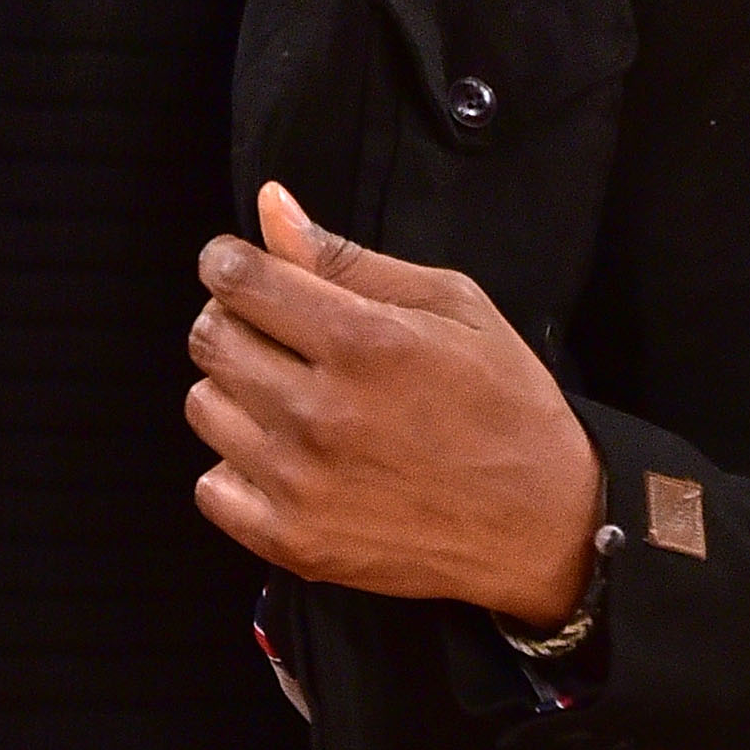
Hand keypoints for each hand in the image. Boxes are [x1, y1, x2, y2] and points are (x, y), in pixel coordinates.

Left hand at [186, 183, 599, 627]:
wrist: (545, 522)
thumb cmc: (505, 404)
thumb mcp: (452, 304)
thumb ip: (348, 258)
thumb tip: (272, 209)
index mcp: (364, 342)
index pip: (237, 279)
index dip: (230, 262)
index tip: (243, 269)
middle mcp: (322, 412)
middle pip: (209, 338)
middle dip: (234, 320)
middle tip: (279, 334)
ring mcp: (301, 483)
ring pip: (204, 406)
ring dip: (236, 392)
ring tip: (293, 397)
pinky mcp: (293, 541)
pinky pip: (211, 486)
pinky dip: (237, 468)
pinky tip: (287, 458)